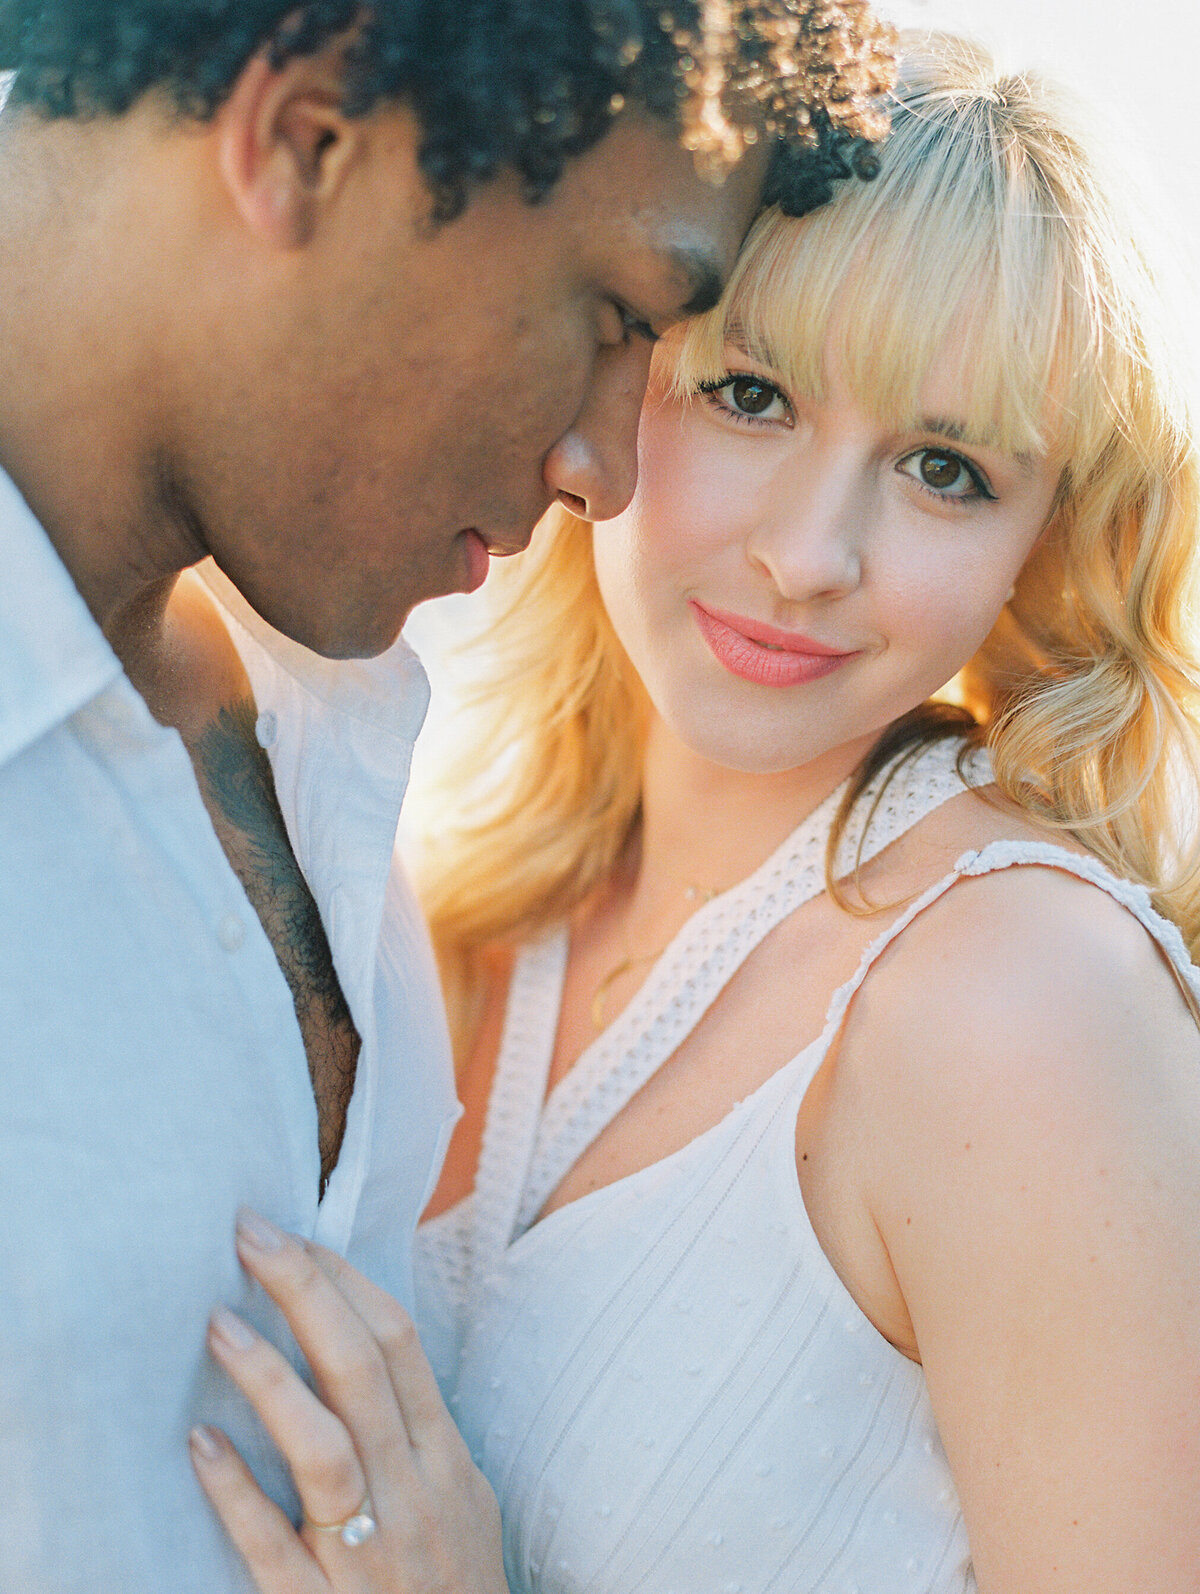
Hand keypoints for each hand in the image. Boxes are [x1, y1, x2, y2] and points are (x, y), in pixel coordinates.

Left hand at [190, 1210, 507, 1593]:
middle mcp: (413, 1494)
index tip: (297, 1236)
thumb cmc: (458, 1588)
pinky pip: (276, 1547)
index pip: (398, 1344)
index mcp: (444, 1457)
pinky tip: (201, 1446)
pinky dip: (238, 1495)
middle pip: (362, 1371)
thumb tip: (365, 1342)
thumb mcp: (461, 1497)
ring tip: (218, 1324)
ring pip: (324, 1449)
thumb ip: (417, 1428)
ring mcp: (368, 1555)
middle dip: (306, 1292)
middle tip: (250, 1235)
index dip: (346, 1281)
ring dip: (271, 1379)